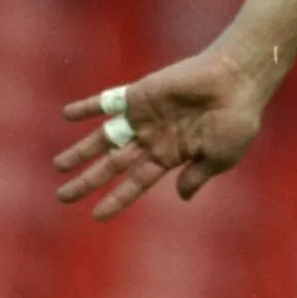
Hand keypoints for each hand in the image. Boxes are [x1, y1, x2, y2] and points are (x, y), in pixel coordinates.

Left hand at [54, 51, 269, 219]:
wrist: (238, 81)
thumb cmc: (237, 120)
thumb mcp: (220, 157)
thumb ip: (197, 176)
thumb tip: (181, 196)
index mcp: (172, 155)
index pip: (137, 182)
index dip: (117, 199)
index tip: (96, 216)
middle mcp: (153, 137)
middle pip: (113, 164)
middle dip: (88, 180)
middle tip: (63, 196)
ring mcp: (144, 116)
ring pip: (104, 137)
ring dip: (81, 150)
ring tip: (58, 165)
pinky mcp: (140, 94)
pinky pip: (108, 101)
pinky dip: (88, 107)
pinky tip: (67, 114)